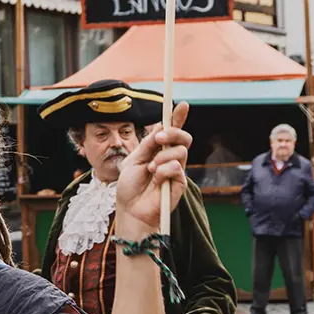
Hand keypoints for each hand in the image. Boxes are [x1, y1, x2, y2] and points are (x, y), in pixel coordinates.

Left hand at [115, 102, 191, 237]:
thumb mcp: (134, 159)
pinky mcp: (179, 183)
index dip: (178, 117)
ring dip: (163, 156)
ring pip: (181, 151)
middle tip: (158, 138)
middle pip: (184, 137)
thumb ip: (148, 144)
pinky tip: (156, 178)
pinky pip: (177, 167)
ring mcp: (176, 170)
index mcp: (158, 150)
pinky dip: (164, 170)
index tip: (182, 105)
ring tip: (151, 169)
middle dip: (173, 132)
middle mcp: (169, 158)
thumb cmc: (130, 187)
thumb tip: (160, 127)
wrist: (130, 209)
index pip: (171, 131)